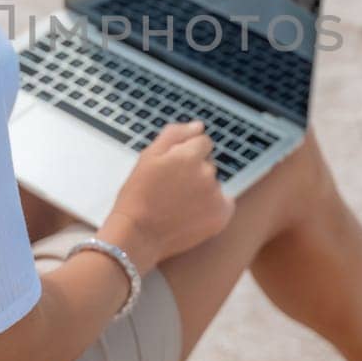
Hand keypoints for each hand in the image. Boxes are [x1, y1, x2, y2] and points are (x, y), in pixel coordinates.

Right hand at [102, 121, 235, 268]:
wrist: (138, 234)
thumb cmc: (138, 195)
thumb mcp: (148, 156)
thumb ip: (175, 134)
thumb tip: (199, 125)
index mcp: (189, 155)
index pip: (203, 142)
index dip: (186, 154)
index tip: (173, 169)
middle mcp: (207, 173)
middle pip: (209, 163)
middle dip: (195, 170)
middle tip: (172, 188)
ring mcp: (216, 195)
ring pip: (213, 183)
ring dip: (202, 189)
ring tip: (178, 204)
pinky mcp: (222, 216)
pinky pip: (223, 203)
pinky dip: (211, 207)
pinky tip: (191, 214)